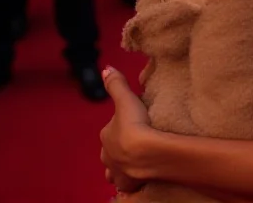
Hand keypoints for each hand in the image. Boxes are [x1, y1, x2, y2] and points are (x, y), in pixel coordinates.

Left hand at [100, 67, 152, 191]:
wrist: (146, 153)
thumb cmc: (135, 125)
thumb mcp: (126, 99)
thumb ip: (116, 84)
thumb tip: (106, 68)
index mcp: (106, 136)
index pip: (110, 129)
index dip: (121, 124)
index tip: (133, 121)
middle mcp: (107, 156)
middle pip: (110, 150)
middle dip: (117, 147)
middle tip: (134, 140)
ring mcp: (117, 172)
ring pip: (113, 169)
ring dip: (120, 165)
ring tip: (132, 160)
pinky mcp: (129, 184)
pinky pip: (126, 183)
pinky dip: (130, 179)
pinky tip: (139, 175)